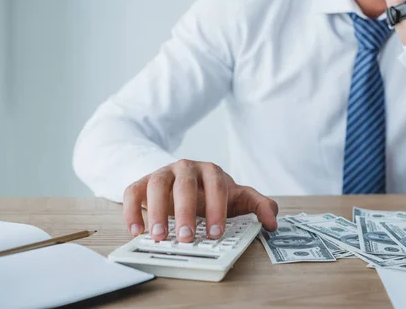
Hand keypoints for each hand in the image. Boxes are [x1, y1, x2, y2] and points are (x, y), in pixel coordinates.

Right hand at [123, 159, 278, 241]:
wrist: (186, 183)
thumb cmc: (212, 193)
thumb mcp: (239, 198)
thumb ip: (259, 206)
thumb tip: (273, 222)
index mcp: (211, 171)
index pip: (216, 185)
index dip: (216, 208)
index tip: (215, 233)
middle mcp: (186, 168)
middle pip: (184, 184)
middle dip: (185, 212)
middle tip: (186, 238)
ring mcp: (163, 173)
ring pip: (157, 185)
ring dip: (156, 211)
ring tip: (159, 236)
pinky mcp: (142, 182)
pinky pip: (133, 191)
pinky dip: (133, 209)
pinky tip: (137, 230)